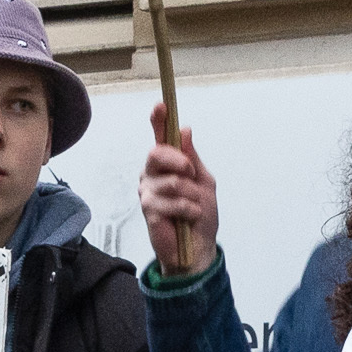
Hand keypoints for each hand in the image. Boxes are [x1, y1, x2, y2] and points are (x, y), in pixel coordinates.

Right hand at [139, 111, 219, 277]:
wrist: (198, 246)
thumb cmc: (200, 214)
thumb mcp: (203, 182)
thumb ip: (192, 157)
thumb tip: (184, 129)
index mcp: (167, 164)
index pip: (159, 137)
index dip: (158, 120)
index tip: (161, 105)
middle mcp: (152, 174)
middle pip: (157, 153)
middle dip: (179, 162)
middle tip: (191, 174)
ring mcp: (148, 192)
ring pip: (172, 181)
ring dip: (192, 196)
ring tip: (193, 208)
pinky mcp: (148, 210)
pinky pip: (173, 202)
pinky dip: (189, 210)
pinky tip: (189, 218)